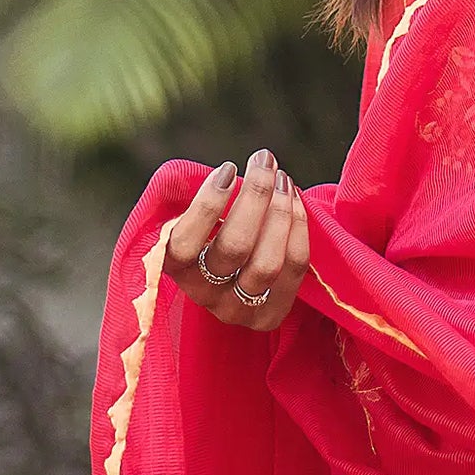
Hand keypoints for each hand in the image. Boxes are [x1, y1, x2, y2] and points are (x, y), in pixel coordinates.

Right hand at [166, 149, 308, 331]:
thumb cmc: (210, 233)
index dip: (207, 205)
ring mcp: (239, 310)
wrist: (234, 278)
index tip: (228, 168)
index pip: (184, 245)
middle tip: (264, 160)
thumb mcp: (194, 220)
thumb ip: (199, 202)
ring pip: (267, 262)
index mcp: (177, 270)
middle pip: (234, 247)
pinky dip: (298, 226)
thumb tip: (226, 172)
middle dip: (255, 196)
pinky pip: (294, 266)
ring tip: (283, 177)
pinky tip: (294, 197)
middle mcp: (205, 295)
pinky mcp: (271, 315)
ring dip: (280, 211)